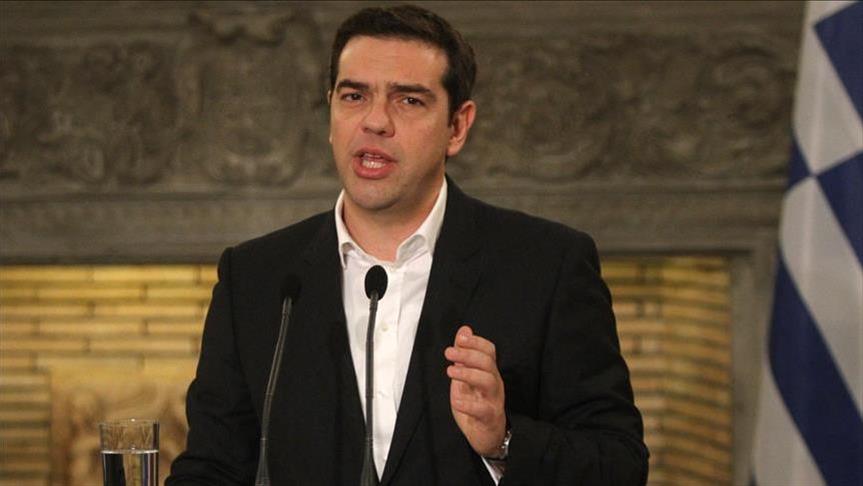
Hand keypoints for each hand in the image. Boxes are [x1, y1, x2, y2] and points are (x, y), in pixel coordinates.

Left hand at [444, 325, 506, 456]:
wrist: (486, 436)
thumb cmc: (477, 404)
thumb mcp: (466, 377)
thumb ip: (465, 355)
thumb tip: (464, 330)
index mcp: (489, 372)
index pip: (489, 351)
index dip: (476, 342)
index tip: (461, 338)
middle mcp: (494, 383)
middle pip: (488, 363)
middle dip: (468, 355)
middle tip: (448, 353)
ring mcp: (493, 400)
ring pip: (488, 381)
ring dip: (468, 374)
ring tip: (450, 371)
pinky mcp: (489, 417)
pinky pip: (482, 409)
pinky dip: (468, 404)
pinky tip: (456, 400)